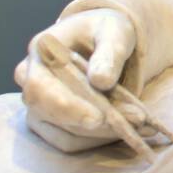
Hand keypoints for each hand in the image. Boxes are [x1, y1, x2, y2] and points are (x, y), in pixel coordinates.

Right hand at [13, 9, 141, 151]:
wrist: (104, 40)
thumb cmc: (106, 31)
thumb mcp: (115, 32)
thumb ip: (109, 53)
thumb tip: (101, 81)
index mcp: (40, 51)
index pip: (39, 87)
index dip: (66, 106)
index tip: (98, 118)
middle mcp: (31, 79)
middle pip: (49, 114)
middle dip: (92, 124)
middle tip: (136, 120)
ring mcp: (40, 104)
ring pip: (63, 133)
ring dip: (101, 134)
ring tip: (141, 125)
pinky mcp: (53, 122)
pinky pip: (71, 141)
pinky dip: (99, 140)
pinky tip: (128, 130)